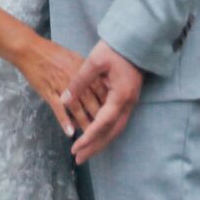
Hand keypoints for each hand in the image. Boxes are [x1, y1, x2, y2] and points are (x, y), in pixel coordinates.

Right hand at [16, 36, 100, 136]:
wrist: (30, 50)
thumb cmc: (51, 53)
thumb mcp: (73, 57)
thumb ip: (85, 70)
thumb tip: (96, 82)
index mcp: (82, 68)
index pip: (100, 88)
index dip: (107, 101)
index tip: (114, 113)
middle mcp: (75, 78)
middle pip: (91, 100)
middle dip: (99, 116)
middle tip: (106, 129)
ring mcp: (61, 86)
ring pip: (76, 107)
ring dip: (84, 122)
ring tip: (90, 134)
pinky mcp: (48, 92)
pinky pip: (58, 109)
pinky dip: (65, 121)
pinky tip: (70, 132)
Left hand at [64, 41, 141, 163]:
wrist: (135, 40)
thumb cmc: (115, 49)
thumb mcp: (95, 62)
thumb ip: (79, 82)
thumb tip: (63, 100)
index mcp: (120, 96)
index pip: (103, 123)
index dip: (88, 137)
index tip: (75, 148)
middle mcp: (128, 103)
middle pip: (112, 133)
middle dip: (95, 147)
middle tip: (78, 159)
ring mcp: (130, 102)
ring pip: (116, 129)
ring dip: (100, 142)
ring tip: (84, 152)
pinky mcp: (127, 98)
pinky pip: (116, 121)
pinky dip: (105, 132)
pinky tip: (94, 135)